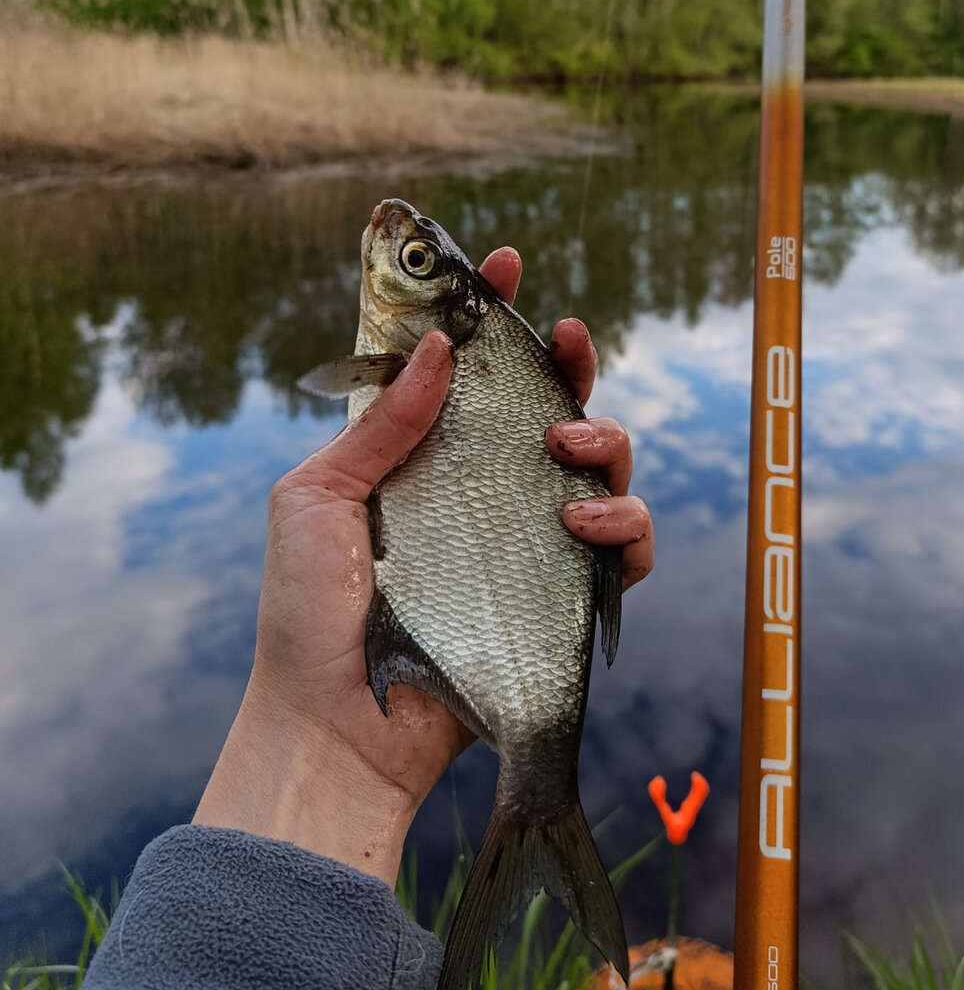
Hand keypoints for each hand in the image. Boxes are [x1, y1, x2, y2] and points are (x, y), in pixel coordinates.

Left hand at [194, 247, 652, 886]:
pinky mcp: (562, 596)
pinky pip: (627, 549)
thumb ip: (379, 425)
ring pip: (602, 468)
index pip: (466, 374)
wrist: (339, 726)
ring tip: (566, 449)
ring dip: (603, 436)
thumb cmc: (310, 614)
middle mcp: (483, 493)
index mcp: (423, 461)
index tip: (504, 263)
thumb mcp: (316, 500)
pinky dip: (627, 527)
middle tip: (565, 342)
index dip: (489, 315)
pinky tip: (584, 525)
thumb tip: (442, 346)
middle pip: (550, 408)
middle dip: (568, 363)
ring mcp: (527, 543)